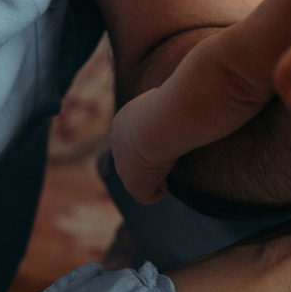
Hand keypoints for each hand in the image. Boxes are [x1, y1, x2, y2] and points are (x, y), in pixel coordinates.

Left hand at [108, 90, 177, 205]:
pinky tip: (166, 179)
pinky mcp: (133, 187)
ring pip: (138, 178)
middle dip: (149, 161)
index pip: (133, 138)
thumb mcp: (163, 96)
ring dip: (155, 176)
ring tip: (168, 167)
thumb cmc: (166, 105)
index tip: (167, 140)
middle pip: (132, 161)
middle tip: (169, 156)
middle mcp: (117, 147)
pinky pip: (148, 195)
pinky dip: (159, 190)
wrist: (159, 124)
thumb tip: (172, 99)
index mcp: (122, 124)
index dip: (151, 142)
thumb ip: (162, 101)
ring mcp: (123, 169)